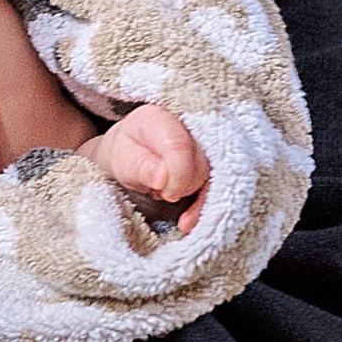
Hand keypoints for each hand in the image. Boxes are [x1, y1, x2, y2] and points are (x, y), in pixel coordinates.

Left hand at [88, 101, 208, 234]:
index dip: (178, 175)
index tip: (165, 193)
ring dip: (193, 195)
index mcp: (159, 118)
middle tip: (160, 192)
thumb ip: (140, 167)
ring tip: (166, 195)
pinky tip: (187, 222)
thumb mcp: (122, 161)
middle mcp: (188, 123)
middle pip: (202, 161)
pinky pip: (218, 185)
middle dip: (183, 186)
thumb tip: (163, 178)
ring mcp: (205, 140)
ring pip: (215, 174)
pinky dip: (204, 206)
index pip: (179, 144)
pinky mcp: (214, 159)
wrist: (134, 153)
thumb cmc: (126, 155)